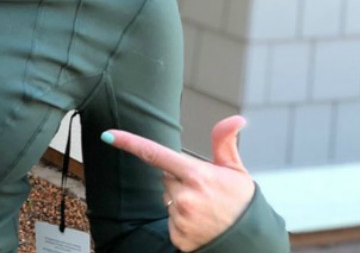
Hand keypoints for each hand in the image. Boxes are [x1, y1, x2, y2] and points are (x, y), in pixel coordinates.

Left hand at [103, 115, 255, 251]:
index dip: (129, 143)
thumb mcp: (236, 171)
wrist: (251, 242)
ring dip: (180, 201)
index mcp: (198, 175)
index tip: (108, 135)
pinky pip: (170, 219)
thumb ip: (225, 143)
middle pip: (165, 178)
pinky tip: (200, 223)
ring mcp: (180, 218)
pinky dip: (181, 220)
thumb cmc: (243, 204)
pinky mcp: (177, 236)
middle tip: (205, 192)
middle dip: (180, 181)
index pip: (156, 154)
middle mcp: (185, 196)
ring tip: (205, 209)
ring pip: (167, 199)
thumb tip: (236, 119)